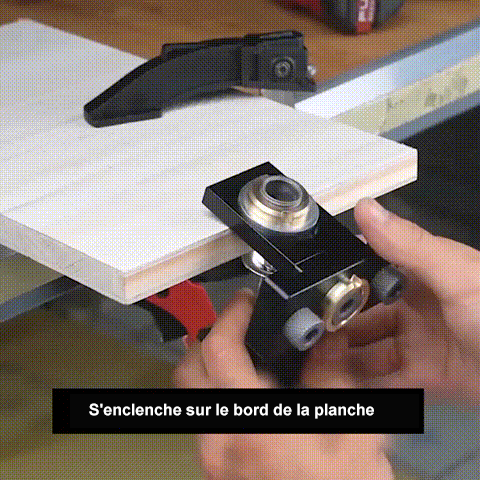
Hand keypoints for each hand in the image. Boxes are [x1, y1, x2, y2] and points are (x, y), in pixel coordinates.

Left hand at [174, 290, 393, 478]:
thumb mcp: (349, 430)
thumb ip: (331, 373)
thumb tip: (326, 335)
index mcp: (250, 422)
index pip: (219, 350)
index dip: (231, 316)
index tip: (248, 302)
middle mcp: (218, 440)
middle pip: (187, 372)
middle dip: (208, 340)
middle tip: (240, 328)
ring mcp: (213, 460)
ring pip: (193, 397)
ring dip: (211, 368)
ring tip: (248, 358)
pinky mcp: (218, 472)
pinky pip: (206, 421)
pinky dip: (219, 396)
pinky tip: (254, 398)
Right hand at [303, 198, 479, 404]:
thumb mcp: (456, 274)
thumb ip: (407, 245)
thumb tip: (363, 207)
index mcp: (419, 276)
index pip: (368, 277)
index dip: (339, 285)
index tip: (309, 296)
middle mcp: (415, 309)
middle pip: (364, 318)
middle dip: (335, 327)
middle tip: (305, 338)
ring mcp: (420, 345)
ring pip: (370, 352)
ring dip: (345, 359)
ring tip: (315, 366)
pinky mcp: (427, 379)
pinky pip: (388, 384)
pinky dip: (365, 388)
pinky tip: (341, 390)